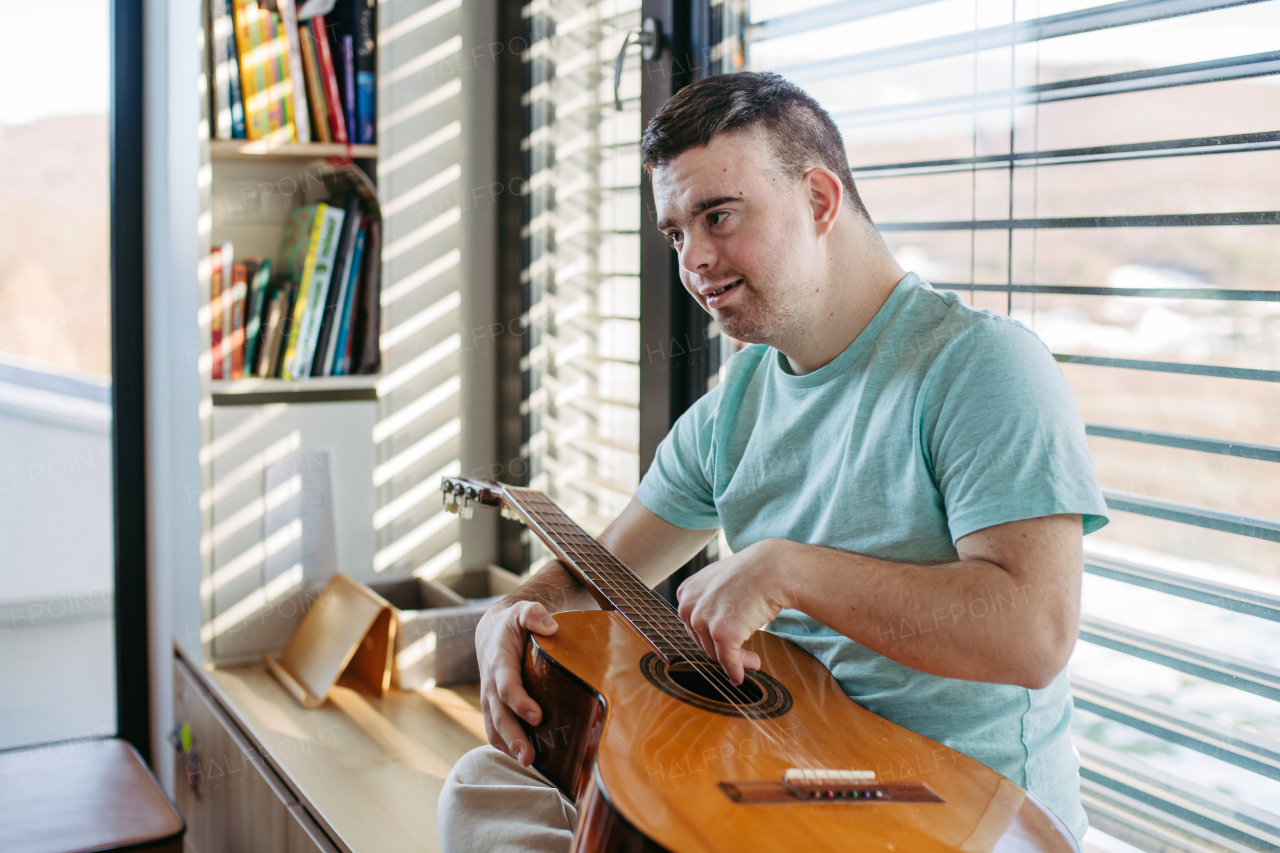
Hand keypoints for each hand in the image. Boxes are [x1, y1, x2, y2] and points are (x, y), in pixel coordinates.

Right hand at [475, 600, 558, 765]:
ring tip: (529, 763)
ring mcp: (490, 700)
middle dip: (513, 737)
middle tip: (529, 757)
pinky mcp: (494, 709)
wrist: (492, 635)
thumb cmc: (513, 624)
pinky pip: (495, 732)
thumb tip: (550, 626)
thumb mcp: (522, 611)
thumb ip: (533, 614)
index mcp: (498, 662)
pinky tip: (528, 760)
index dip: (519, 702)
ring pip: (494, 728)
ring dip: (509, 748)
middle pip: (499, 715)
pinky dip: (507, 747)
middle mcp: (490, 685)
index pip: (506, 686)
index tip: (537, 716)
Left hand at [676, 539, 797, 683]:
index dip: (712, 638)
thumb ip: (709, 603)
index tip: (726, 645)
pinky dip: (735, 671)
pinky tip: (742, 676)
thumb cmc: (752, 573)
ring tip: (755, 661)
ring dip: (736, 660)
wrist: (771, 568)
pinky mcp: (721, 633)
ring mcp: (703, 619)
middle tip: (748, 657)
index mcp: (686, 592)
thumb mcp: (719, 583)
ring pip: (715, 653)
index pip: (694, 625)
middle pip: (702, 641)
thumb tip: (712, 633)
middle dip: (725, 651)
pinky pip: (727, 661)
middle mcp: (688, 605)